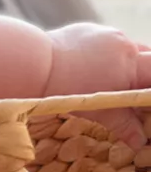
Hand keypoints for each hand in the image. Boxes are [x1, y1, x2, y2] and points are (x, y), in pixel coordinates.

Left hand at [44, 23, 150, 147]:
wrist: (32, 64)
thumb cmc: (66, 90)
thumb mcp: (99, 111)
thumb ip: (124, 125)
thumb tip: (140, 142)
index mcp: (131, 64)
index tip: (147, 98)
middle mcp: (123, 44)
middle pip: (150, 58)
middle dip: (147, 74)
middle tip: (138, 90)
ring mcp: (106, 33)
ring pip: (129, 48)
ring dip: (129, 62)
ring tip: (116, 79)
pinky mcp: (88, 29)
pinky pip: (107, 40)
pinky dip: (108, 54)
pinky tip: (92, 66)